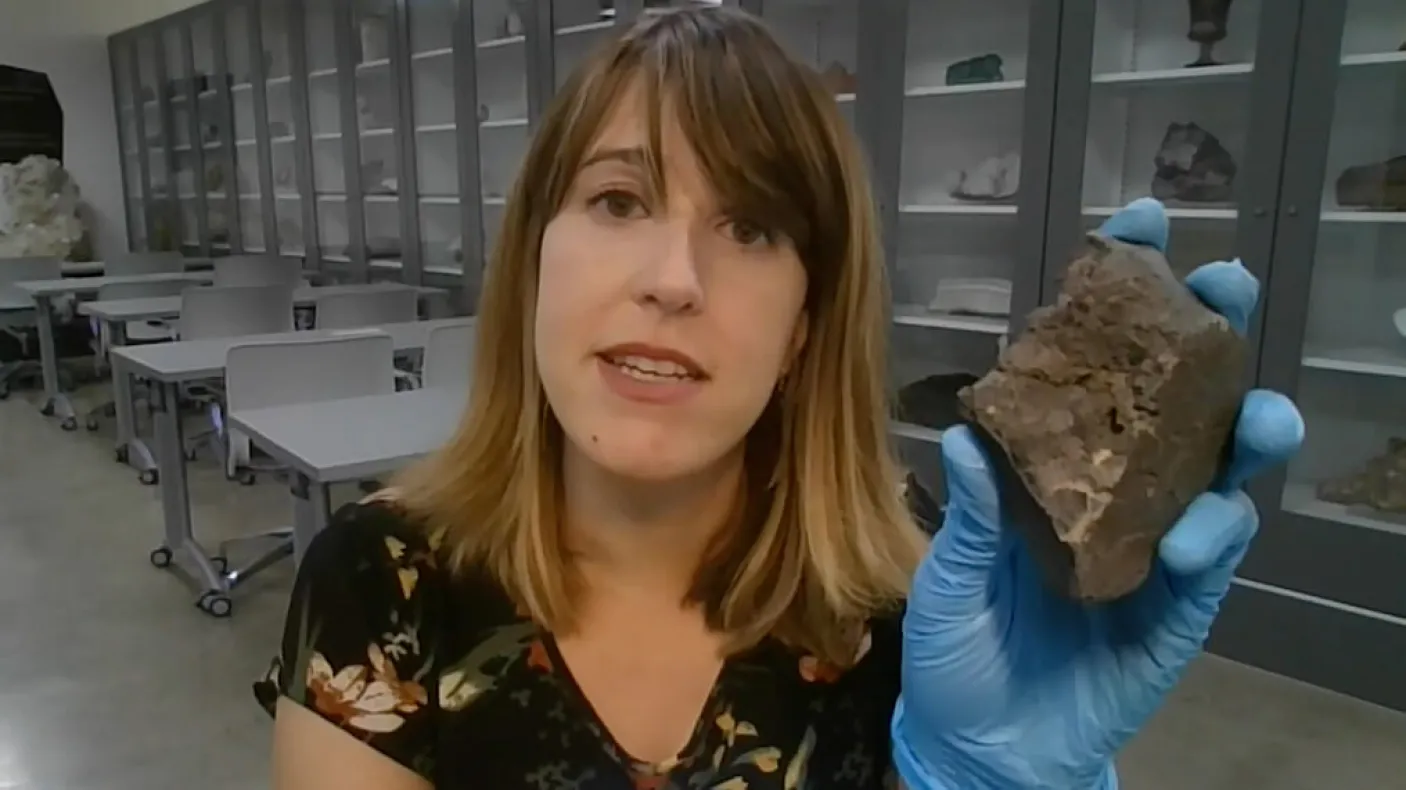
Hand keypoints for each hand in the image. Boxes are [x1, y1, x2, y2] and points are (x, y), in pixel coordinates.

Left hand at [891, 198, 1305, 789]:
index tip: (1139, 229)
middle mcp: (1114, 487)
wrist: (989, 744)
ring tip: (1254, 413)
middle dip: (1209, 335)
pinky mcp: (1184, 602)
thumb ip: (971, 516)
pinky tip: (1193, 536)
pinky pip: (1214, 554)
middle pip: (1176, 396)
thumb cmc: (960, 651)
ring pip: (1221, 465)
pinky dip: (1212, 536)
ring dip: (1246, 428)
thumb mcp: (948, 580)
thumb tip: (966, 436)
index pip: (1091, 367)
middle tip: (1224, 286)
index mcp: (1052, 466)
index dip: (1118, 297)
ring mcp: (1158, 541)